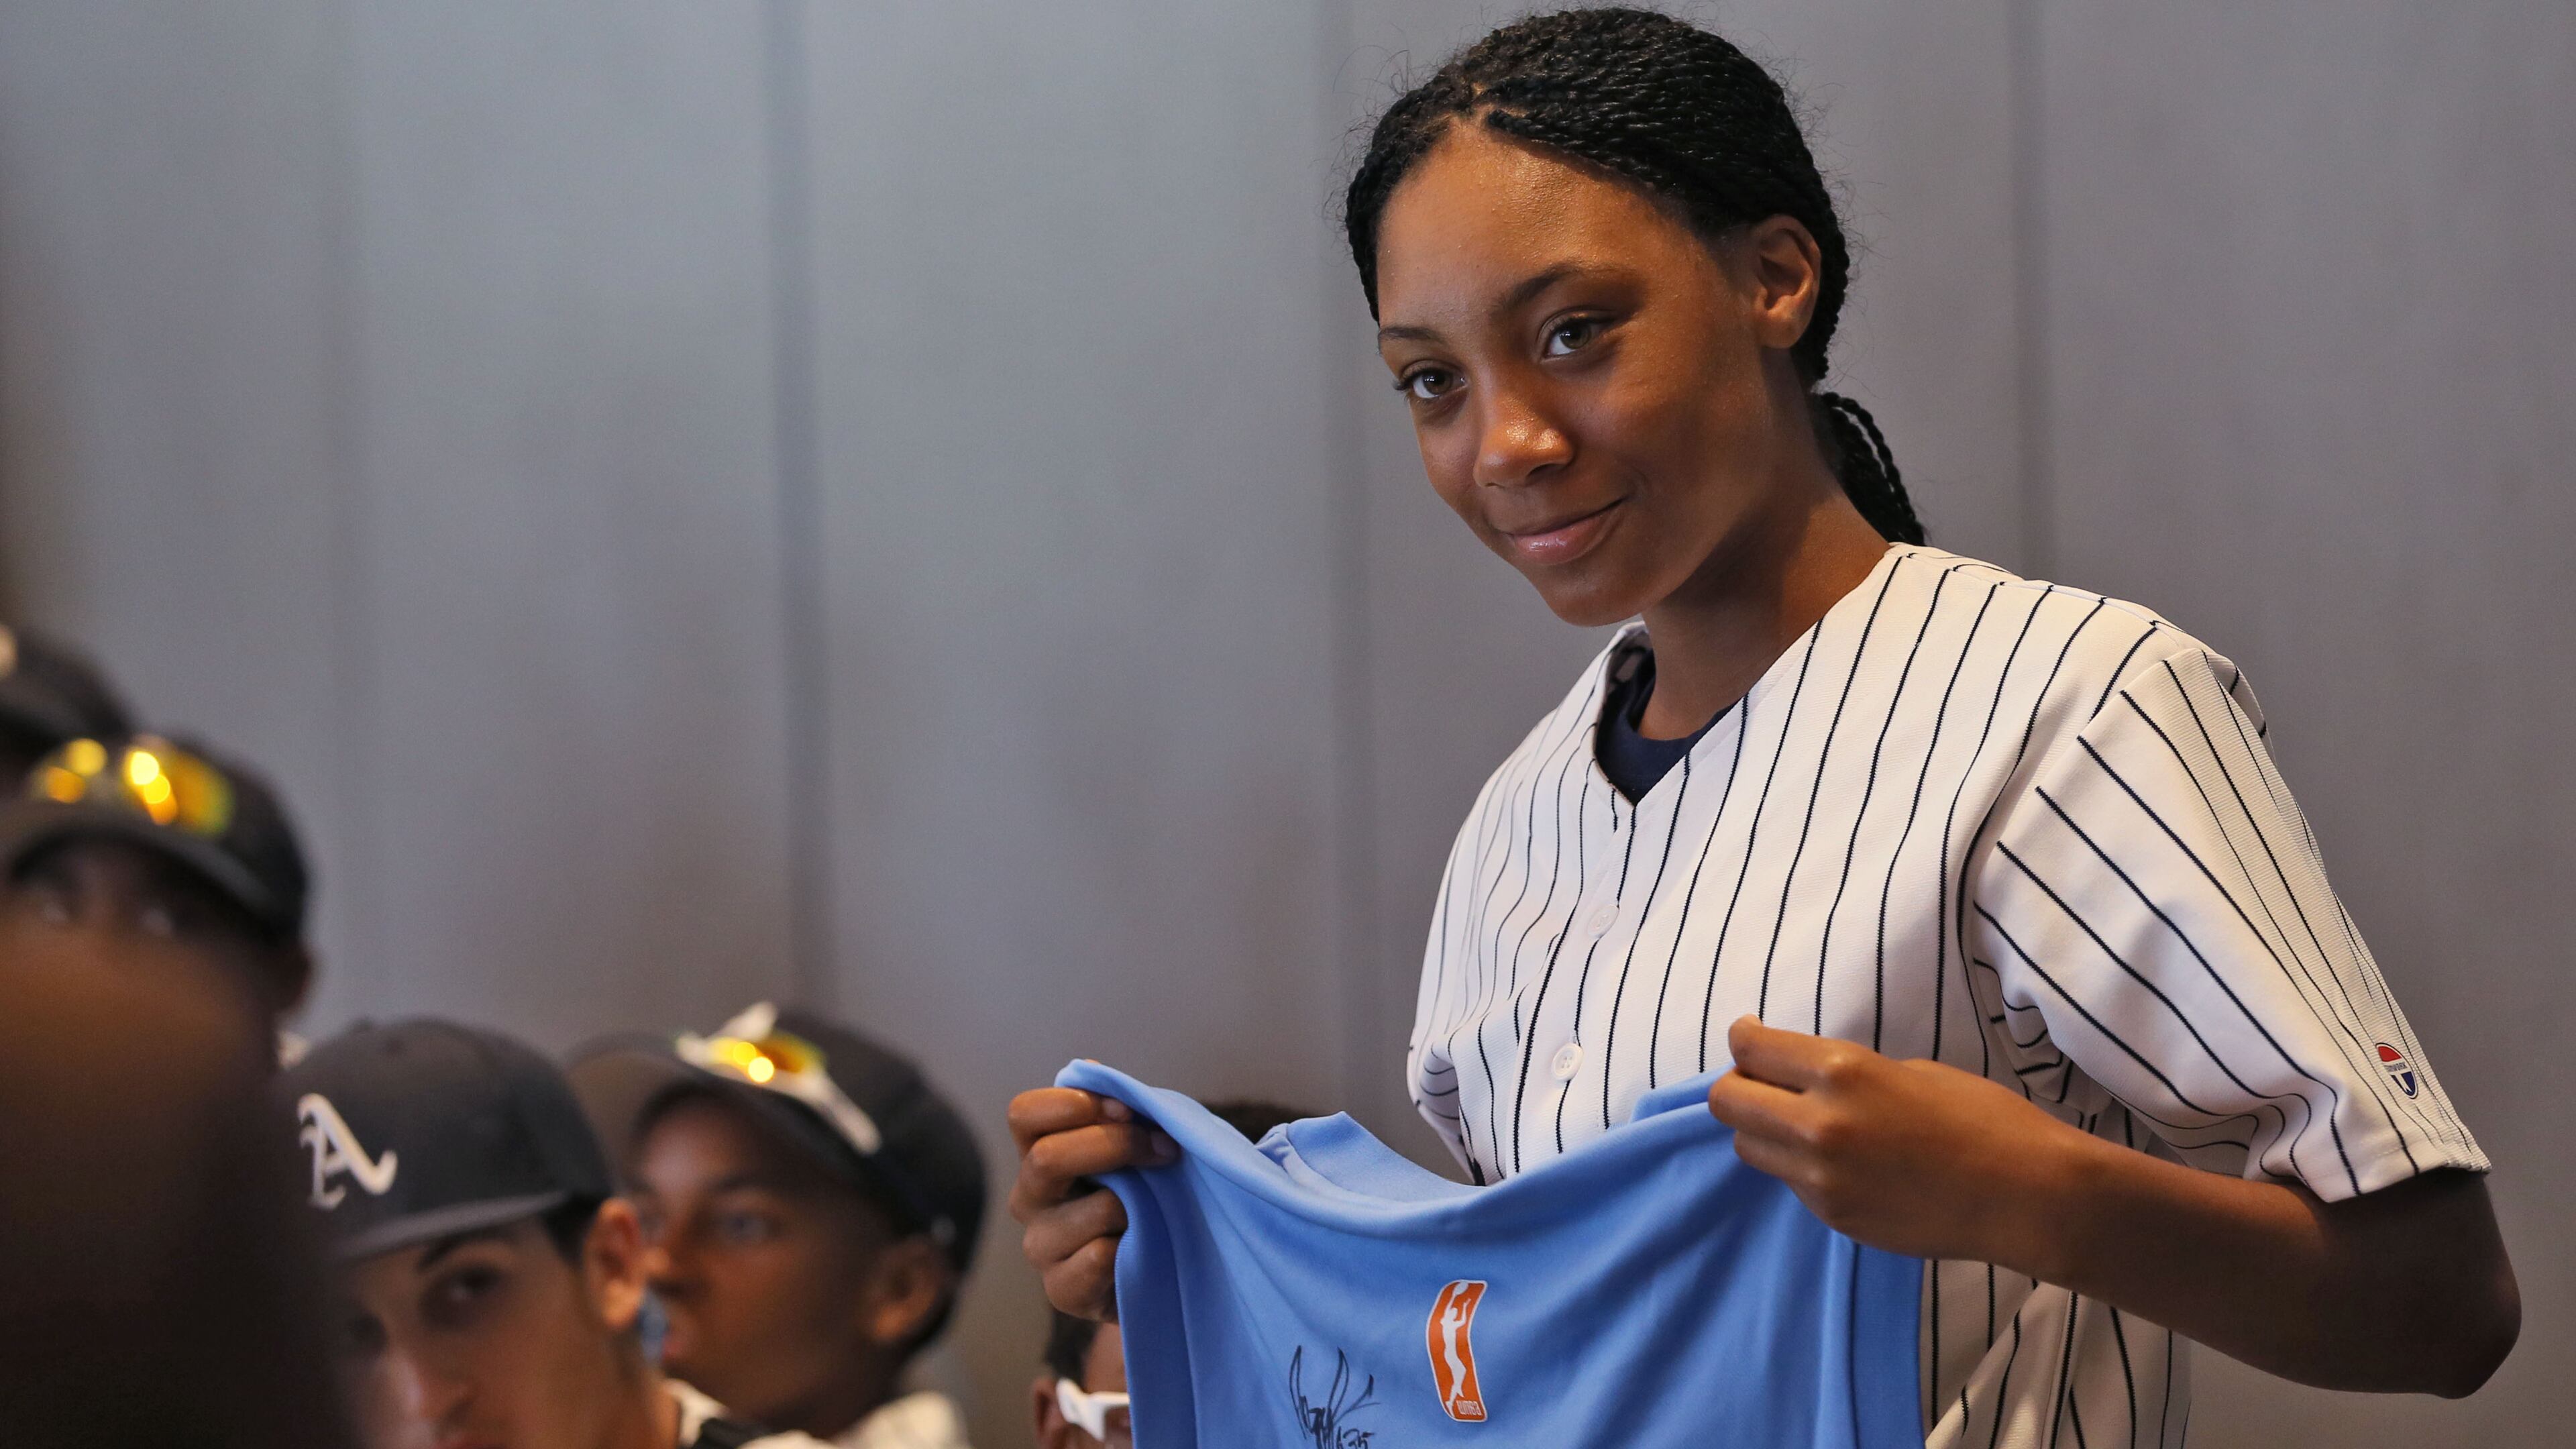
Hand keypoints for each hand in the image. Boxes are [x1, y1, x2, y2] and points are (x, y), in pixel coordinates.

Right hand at [1007, 1086, 1177, 1321]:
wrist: (1161, 1271)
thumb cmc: (1146, 1195)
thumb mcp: (1135, 1146)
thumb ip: (1116, 1110)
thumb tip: (1094, 1069)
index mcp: (1039, 1154)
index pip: (1024, 1114)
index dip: (1073, 1103)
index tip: (1126, 1109)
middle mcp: (1029, 1199)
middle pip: (1046, 1158)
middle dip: (1115, 1146)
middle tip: (1165, 1149)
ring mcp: (1040, 1247)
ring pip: (1090, 1209)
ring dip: (1137, 1203)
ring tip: (1158, 1207)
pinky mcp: (1061, 1292)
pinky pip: (1098, 1258)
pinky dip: (1130, 1247)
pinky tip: (1142, 1247)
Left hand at [1706, 1015, 2098, 1270]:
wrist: (2026, 1195)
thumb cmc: (1983, 1117)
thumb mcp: (1907, 1070)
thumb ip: (1846, 1075)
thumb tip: (1806, 1080)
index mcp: (1841, 1072)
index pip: (1750, 1049)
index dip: (1744, 1039)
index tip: (1750, 1037)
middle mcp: (1818, 1125)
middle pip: (1727, 1101)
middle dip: (1738, 1085)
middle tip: (1764, 1081)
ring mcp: (1820, 1179)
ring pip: (1749, 1146)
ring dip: (1764, 1130)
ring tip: (1802, 1125)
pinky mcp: (1833, 1217)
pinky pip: (1791, 1183)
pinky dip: (1801, 1167)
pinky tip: (1843, 1162)